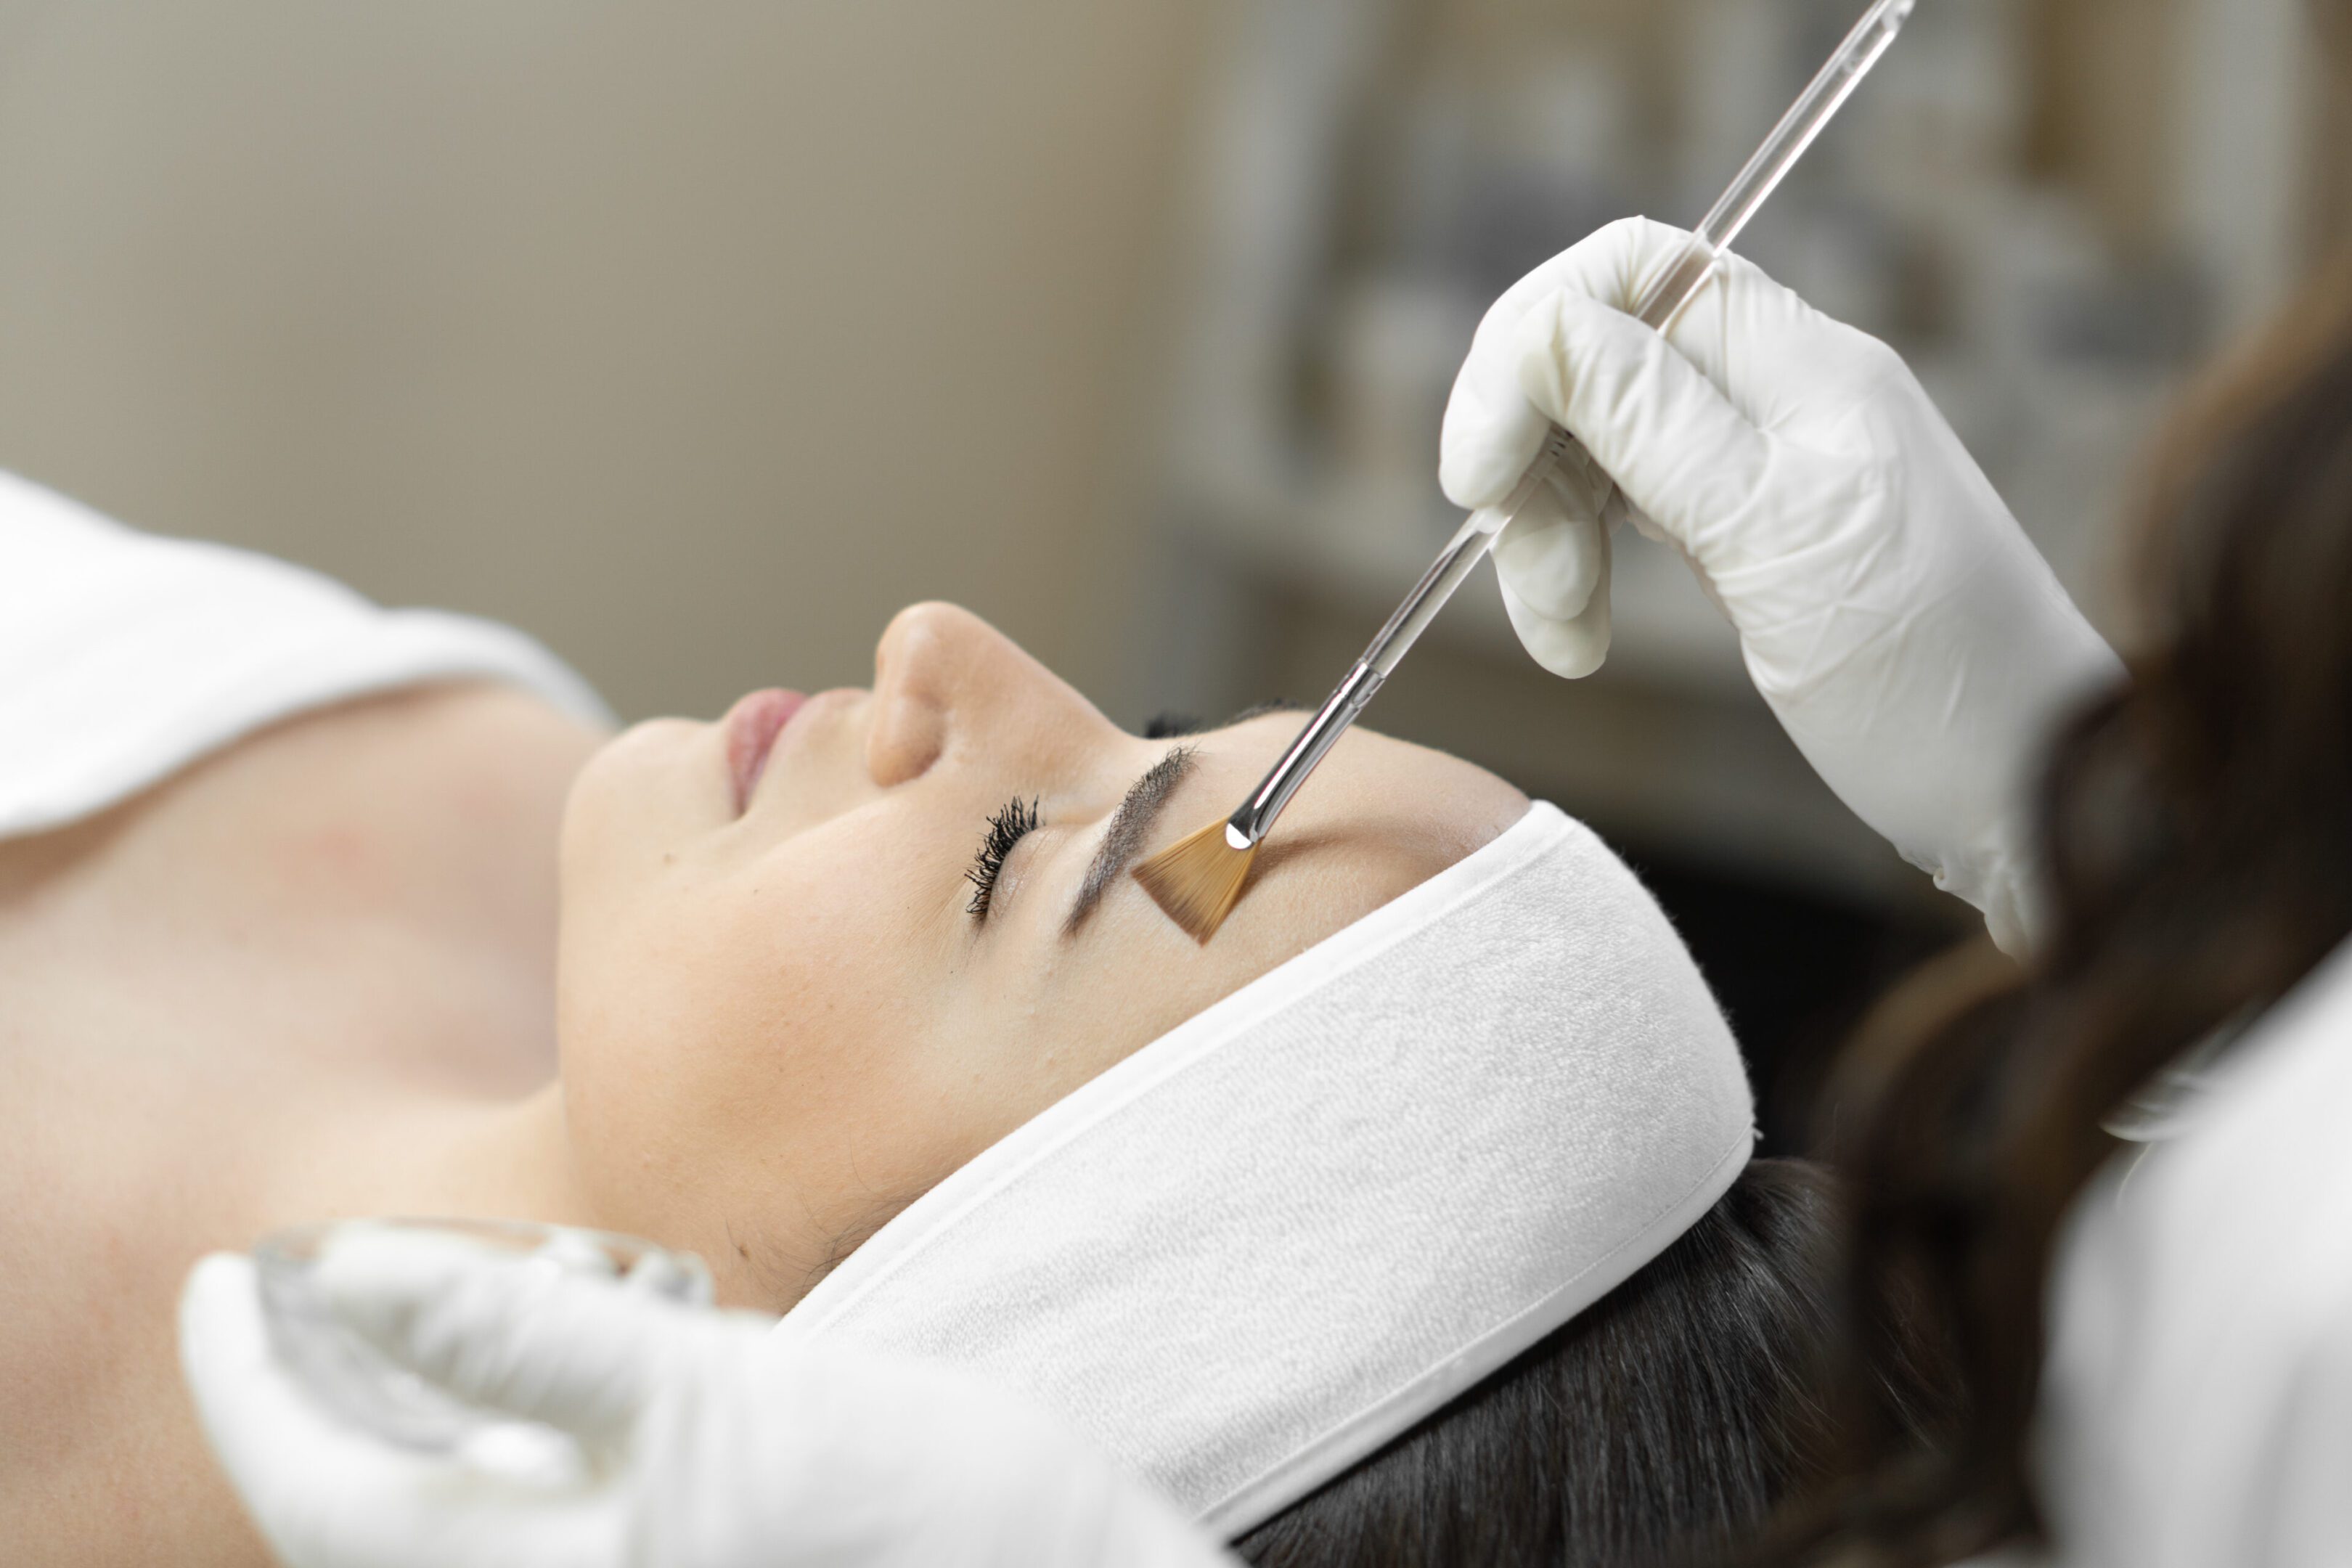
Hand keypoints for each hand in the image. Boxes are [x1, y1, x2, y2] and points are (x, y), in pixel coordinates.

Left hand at [180, 1234, 1232, 1567]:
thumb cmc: (917, 1524)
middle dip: (323, 1399)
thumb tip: (351, 1278)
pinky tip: (554, 1376)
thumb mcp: (724, 1407)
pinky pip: (540, 1525)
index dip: (249, 1380)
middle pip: (372, 1517)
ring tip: (415, 1315)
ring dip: (418, 1417)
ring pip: (455, 1524)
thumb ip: (537, 1346)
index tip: (222, 1278)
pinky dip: (513, 1442)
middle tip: (308, 1284)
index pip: (321, 1491)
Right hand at [1440, 217, 2123, 950]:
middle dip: (1530, 463)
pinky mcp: (1751, 535)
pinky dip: (1579, 565)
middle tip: (1536, 588)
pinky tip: (1580, 638)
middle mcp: (1784, 395)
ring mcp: (1765, 465)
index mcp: (1805, 368)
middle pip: (1594, 358)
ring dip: (1545, 534)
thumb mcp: (1780, 545)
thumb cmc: (1938, 686)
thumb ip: (1656, 424)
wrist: (2037, 803)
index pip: (1631, 271)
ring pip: (1594, 442)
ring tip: (1566, 643)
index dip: (1529, 347)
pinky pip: (1625, 506)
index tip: (1478, 474)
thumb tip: (1543, 329)